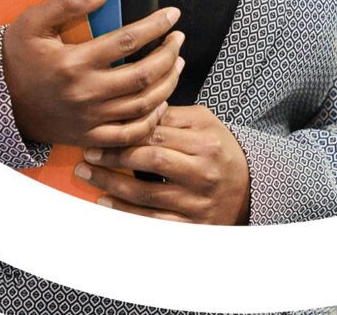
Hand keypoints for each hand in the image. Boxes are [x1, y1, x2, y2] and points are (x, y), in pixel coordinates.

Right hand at [2, 0, 184, 149]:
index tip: (172, 15)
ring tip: (177, 63)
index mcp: (75, 63)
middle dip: (169, 54)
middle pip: (144, 75)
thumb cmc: (17, 58)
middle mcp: (87, 93)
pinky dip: (152, 120)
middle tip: (179, 38)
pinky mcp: (90, 137)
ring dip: (168, 82)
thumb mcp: (32, 22)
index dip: (156, 26)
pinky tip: (161, 102)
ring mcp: (90, 119)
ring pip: (143, 105)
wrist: (1, 103)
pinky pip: (130, 135)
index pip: (128, 41)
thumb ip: (67, 3)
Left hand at [73, 104, 250, 224]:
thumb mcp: (204, 123)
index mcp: (205, 143)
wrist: (250, 188)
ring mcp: (198, 203)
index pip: (157, 134)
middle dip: (113, 157)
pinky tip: (104, 203)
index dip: (125, 133)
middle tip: (88, 152)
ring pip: (146, 194)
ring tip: (87, 174)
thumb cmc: (218, 149)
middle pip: (150, 162)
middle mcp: (203, 174)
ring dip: (110, 184)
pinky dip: (124, 214)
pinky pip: (152, 223)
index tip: (100, 131)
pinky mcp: (192, 228)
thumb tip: (136, 108)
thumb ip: (171, 116)